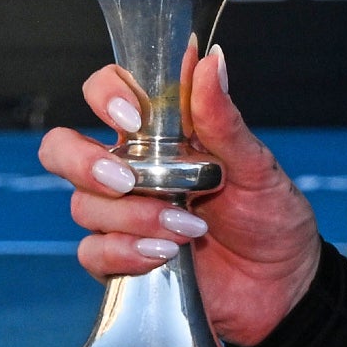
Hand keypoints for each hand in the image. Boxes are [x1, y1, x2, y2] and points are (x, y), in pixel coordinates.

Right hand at [34, 48, 317, 343]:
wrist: (284, 286)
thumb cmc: (270, 217)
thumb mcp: (256, 167)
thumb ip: (224, 119)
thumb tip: (209, 59)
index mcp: (160, 135)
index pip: (105, 94)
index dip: (105, 96)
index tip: (131, 117)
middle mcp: (131, 170)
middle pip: (63, 148)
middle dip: (84, 161)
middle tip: (127, 180)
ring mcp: (121, 215)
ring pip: (83, 204)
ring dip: (132, 216)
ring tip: (186, 228)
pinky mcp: (122, 260)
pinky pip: (93, 252)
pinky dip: (125, 252)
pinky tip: (165, 254)